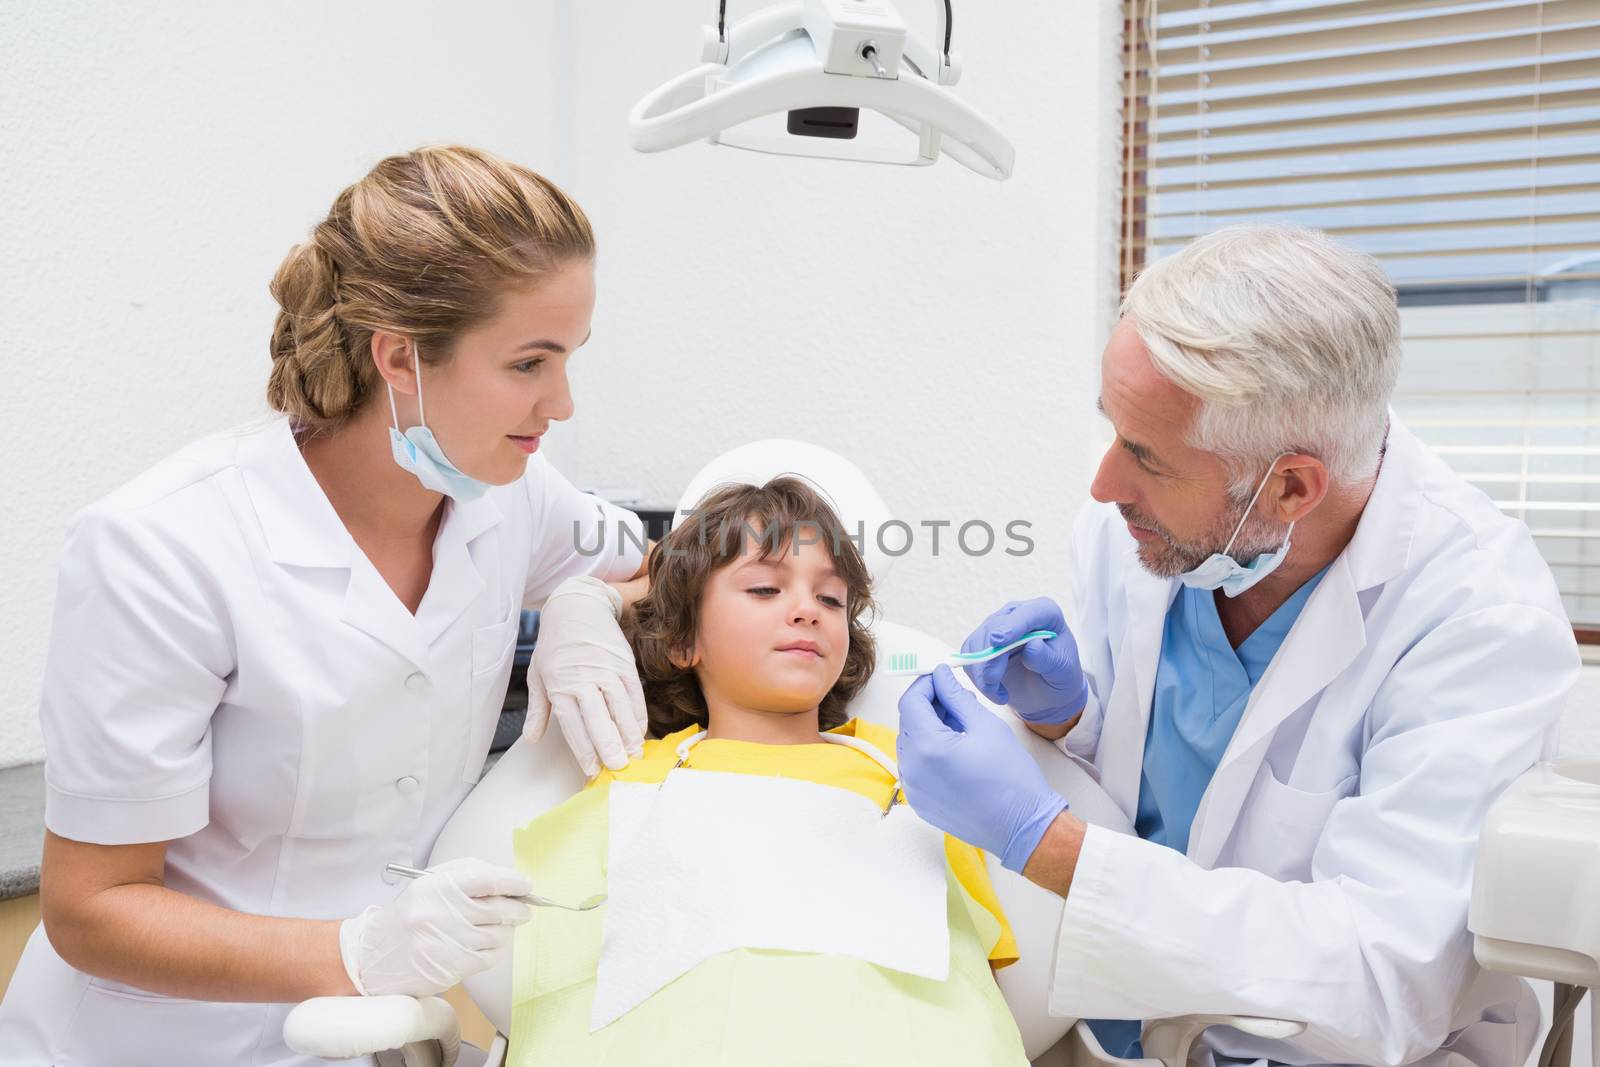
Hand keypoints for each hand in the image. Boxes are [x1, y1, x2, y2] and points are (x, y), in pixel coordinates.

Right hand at [339, 858, 532, 996]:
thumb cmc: (410, 914)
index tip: (526, 886)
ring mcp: (448, 943)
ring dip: (505, 930)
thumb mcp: (431, 883)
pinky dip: (493, 949)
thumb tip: (510, 881)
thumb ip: (469, 875)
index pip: (488, 880)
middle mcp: (443, 914)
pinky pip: (489, 957)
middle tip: (523, 908)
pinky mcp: (452, 967)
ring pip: (498, 935)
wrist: (377, 955)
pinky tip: (483, 943)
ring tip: (496, 926)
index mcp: (438, 887)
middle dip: (518, 908)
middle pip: (499, 909)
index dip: (513, 882)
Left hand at [525, 575, 647, 775]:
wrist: (577, 607)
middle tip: (618, 767)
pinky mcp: (625, 662)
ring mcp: (606, 669)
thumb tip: (531, 739)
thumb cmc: (554, 646)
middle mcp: (583, 677)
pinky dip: (638, 713)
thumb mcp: (538, 674)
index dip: (583, 747)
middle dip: (608, 744)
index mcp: (560, 684)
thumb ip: (538, 709)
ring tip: (634, 754)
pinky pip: (634, 692)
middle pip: (598, 717)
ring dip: (628, 732)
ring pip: (620, 706)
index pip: (572, 722)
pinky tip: (639, 731)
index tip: (591, 768)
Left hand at [896, 665, 1068, 871]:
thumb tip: (941, 675)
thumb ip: (957, 696)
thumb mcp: (985, 726)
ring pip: (910, 745)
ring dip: (928, 728)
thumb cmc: (1011, 778)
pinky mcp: (920, 804)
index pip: (911, 702)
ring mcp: (914, 790)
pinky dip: (928, 753)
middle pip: (908, 722)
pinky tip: (954, 749)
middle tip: (955, 698)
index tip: (940, 677)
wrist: (1024, 827)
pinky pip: (915, 768)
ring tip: (959, 724)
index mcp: (927, 748)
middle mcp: (912, 770)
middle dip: (928, 705)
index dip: (925, 684)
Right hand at [961, 598, 1086, 724]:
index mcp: (1044, 612)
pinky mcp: (981, 641)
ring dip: (981, 672)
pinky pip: (969, 656)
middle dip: (990, 658)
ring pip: (977, 643)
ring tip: (1000, 694)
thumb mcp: (1063, 671)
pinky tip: (994, 690)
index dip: (1011, 627)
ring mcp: (997, 624)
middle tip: (993, 684)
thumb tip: (1032, 646)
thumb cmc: (1061, 677)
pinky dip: (977, 677)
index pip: (1026, 614)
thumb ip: (1048, 658)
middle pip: (994, 628)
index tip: (997, 642)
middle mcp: (1018, 613)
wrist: (1048, 690)